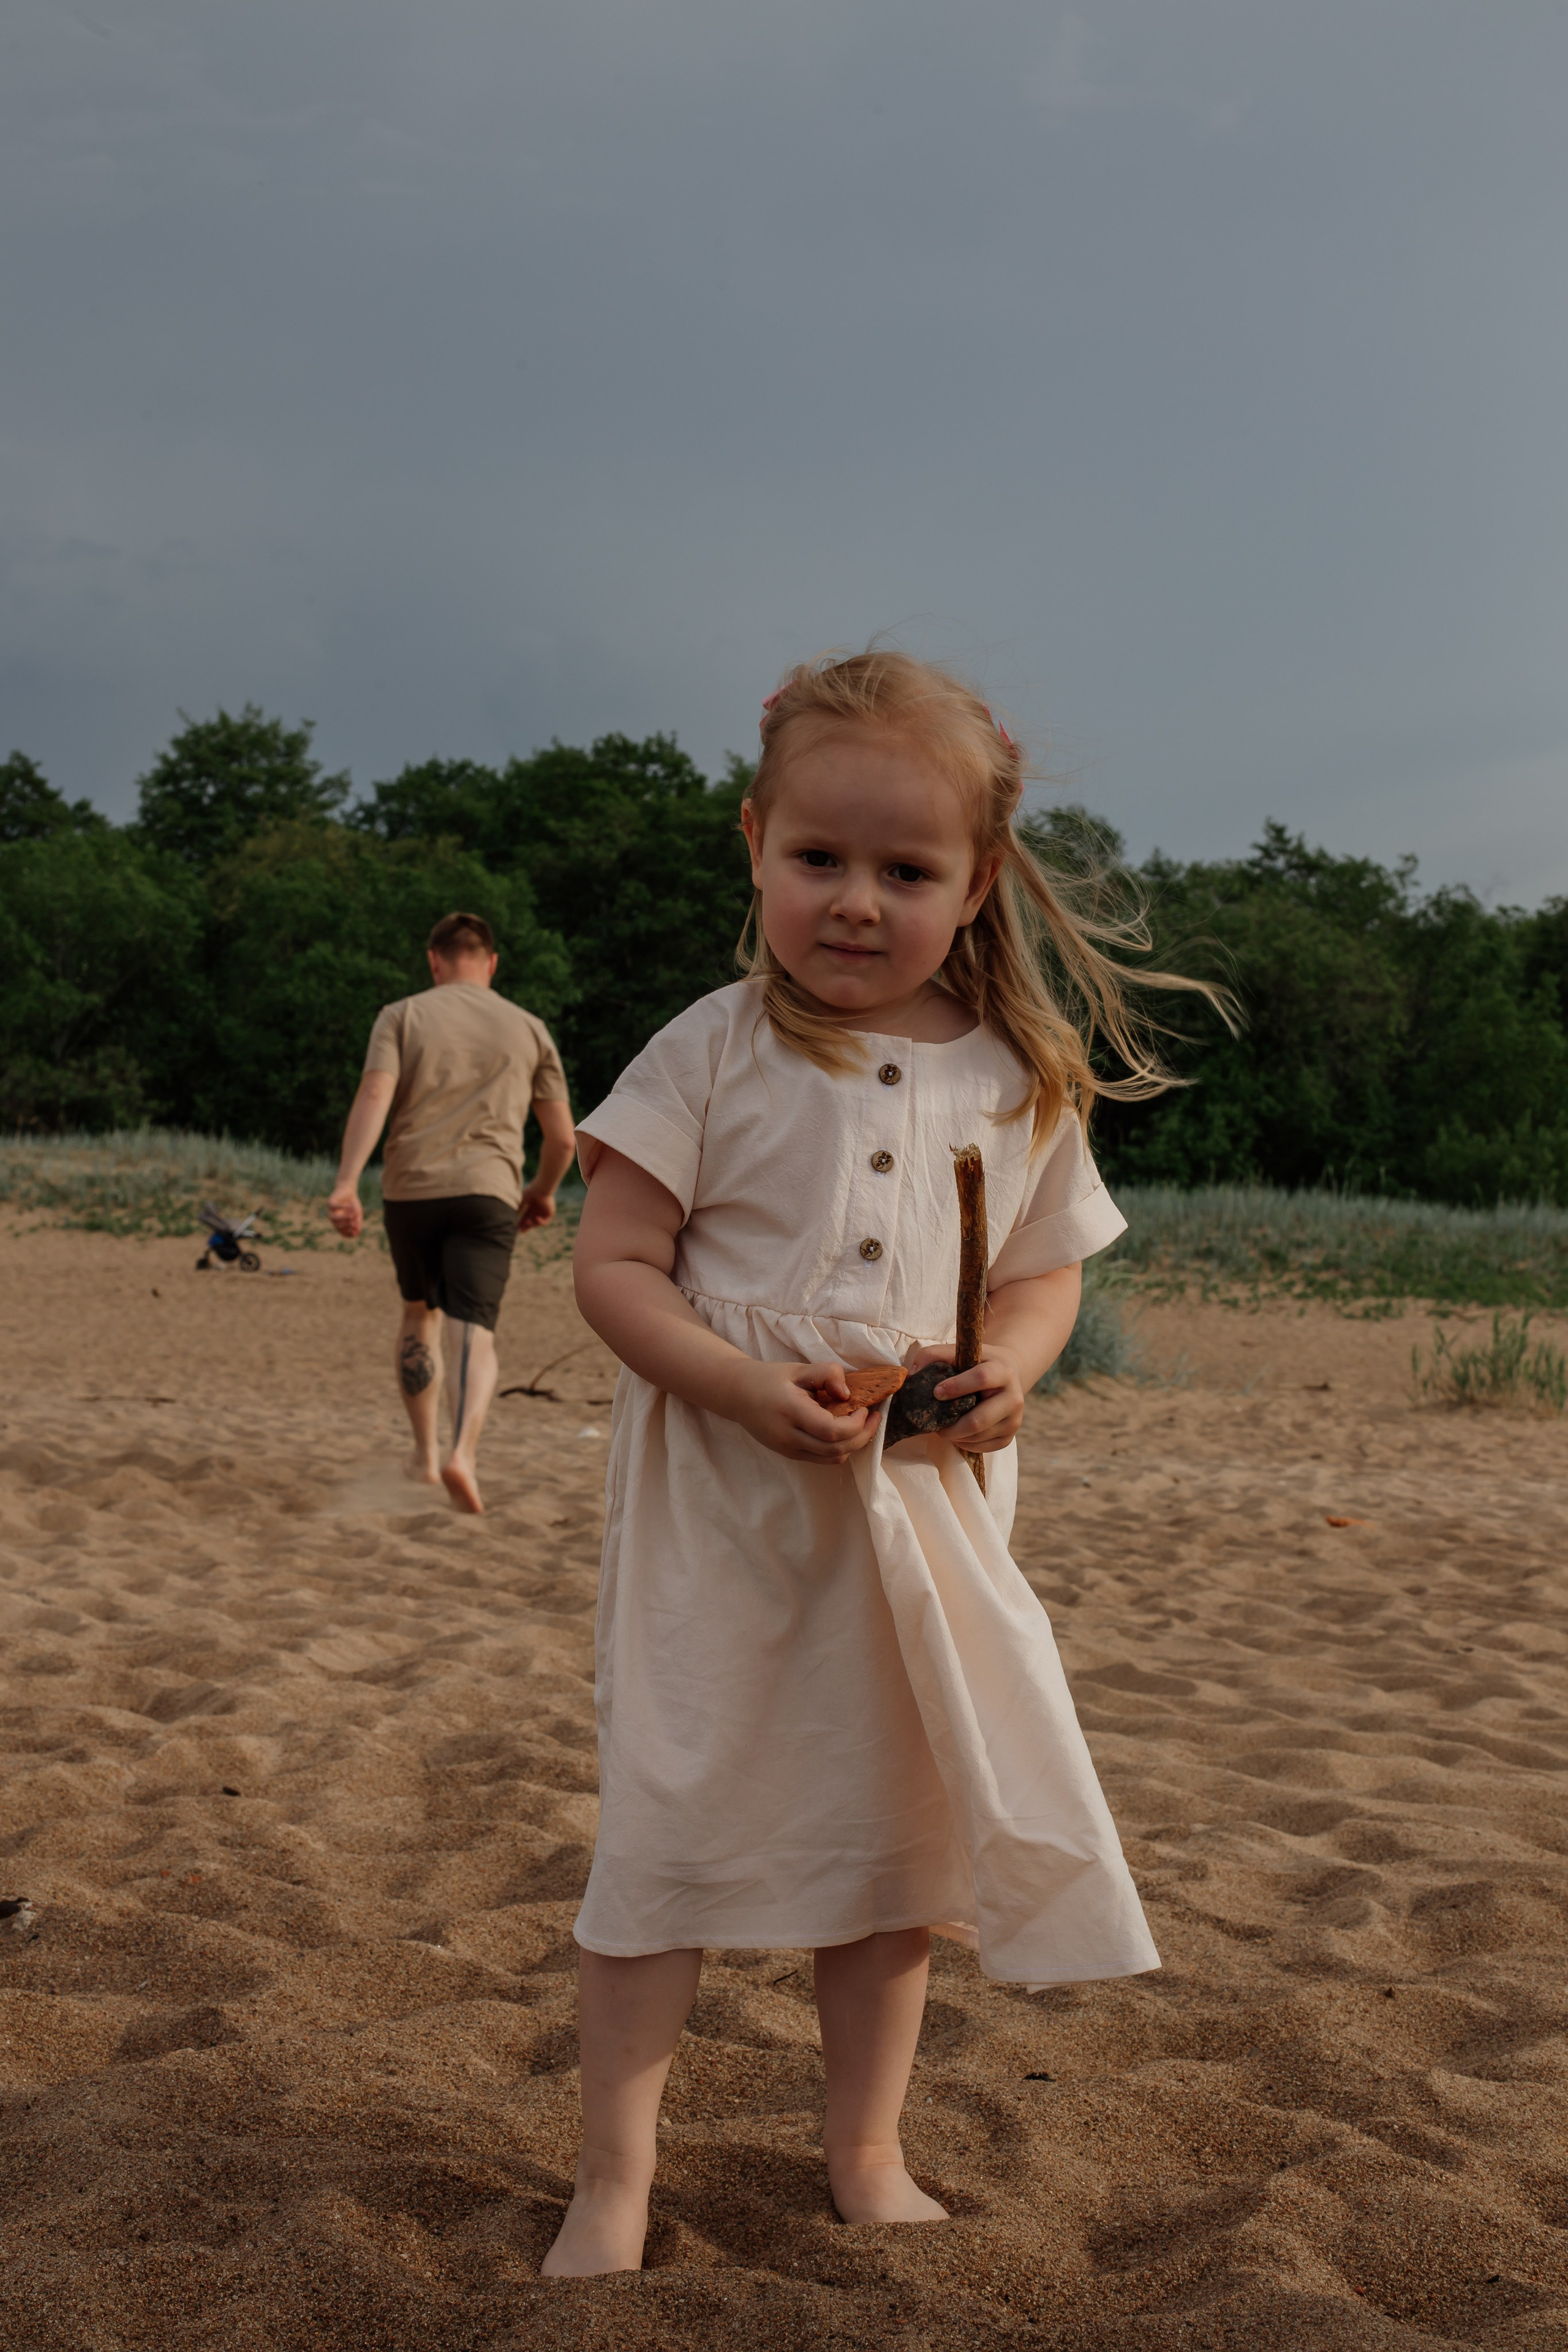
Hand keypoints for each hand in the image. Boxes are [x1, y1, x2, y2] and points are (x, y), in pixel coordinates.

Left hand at [327, 1183, 363, 1239]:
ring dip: (344, 1218)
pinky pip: (335, 1207)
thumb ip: (357, 1222)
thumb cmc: (352, 1203)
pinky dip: (343, 1206)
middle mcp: (334, 1219)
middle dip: (347, 1225)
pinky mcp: (330, 1203)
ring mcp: (330, 1211)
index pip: (343, 1232)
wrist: (348, 1190)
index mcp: (340, 1224)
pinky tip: (350, 1204)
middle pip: (338, 1226)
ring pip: (334, 1218)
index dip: (349, 1233)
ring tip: (352, 1215)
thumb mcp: (357, 1214)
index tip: (356, 1229)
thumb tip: (357, 1231)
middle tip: (355, 1222)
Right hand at [518, 1185, 555, 1232]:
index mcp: (532, 1206)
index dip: (522, 1222)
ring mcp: (544, 1211)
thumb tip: (512, 1214)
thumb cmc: (530, 1192)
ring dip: (532, 1224)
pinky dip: (541, 1222)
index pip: (526, 1216)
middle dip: (526, 1226)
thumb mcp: (521, 1201)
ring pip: (537, 1222)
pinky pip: (545, 1221)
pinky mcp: (550, 1213)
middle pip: (531, 1221)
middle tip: (521, 1231)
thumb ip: (518, 1208)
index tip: (517, 1227)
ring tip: (528, 1222)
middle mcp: (538, 1209)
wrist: (540, 1188)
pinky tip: (536, 1219)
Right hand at [729, 1359, 881, 1464]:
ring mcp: (788, 1449)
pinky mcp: (789, 1454)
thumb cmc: (769, 1378)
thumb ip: (826, 1373)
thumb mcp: (798, 1369)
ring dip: (853, 1445)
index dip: (856, 1424)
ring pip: (832, 1459)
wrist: (738, 1395)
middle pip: (836, 1450)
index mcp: (791, 1412)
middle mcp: (788, 1436)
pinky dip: (839, 1448)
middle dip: (863, 1436)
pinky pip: (822, 1459)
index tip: (865, 1407)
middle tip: (874, 1417)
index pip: (832, 1431)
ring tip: (862, 1424)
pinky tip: (844, 1431)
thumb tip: (848, 1394)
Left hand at [909, 1340, 1026, 1453]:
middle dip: (951, 1425)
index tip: (936, 1392)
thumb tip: (912, 1375)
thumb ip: (933, 1355)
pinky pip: (982, 1448)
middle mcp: (1014, 1396)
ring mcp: (1014, 1420)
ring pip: (978, 1436)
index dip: (957, 1386)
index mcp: (1003, 1370)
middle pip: (978, 1420)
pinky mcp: (1009, 1436)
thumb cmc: (976, 1364)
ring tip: (943, 1427)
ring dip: (954, 1436)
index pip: (981, 1378)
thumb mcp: (959, 1352)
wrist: (1008, 1375)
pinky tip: (956, 1433)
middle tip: (934, 1423)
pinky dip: (963, 1443)